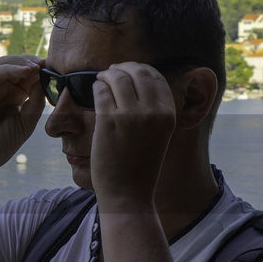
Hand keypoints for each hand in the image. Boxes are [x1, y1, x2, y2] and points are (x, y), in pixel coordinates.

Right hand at [0, 56, 44, 178]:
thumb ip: (36, 101)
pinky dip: (12, 69)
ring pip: (6, 64)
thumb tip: (44, 79)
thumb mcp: (27, 122)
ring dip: (23, 62)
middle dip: (34, 62)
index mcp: (15, 97)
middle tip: (48, 63)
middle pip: (17, 66)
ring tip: (38, 65)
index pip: (29, 76)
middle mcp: (2, 89)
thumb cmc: (0, 144)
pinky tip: (26, 70)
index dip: (42, 70)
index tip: (57, 69)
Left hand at [90, 62, 175, 211]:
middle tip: (112, 70)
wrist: (128, 194)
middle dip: (123, 67)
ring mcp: (130, 115)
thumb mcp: (158, 135)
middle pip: (137, 72)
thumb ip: (153, 111)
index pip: (156, 77)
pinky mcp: (108, 121)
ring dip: (106, 74)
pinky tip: (95, 90)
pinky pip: (100, 91)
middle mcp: (152, 112)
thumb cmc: (140, 166)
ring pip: (117, 78)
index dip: (140, 69)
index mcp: (168, 114)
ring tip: (100, 79)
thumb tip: (137, 82)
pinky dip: (96, 86)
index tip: (129, 70)